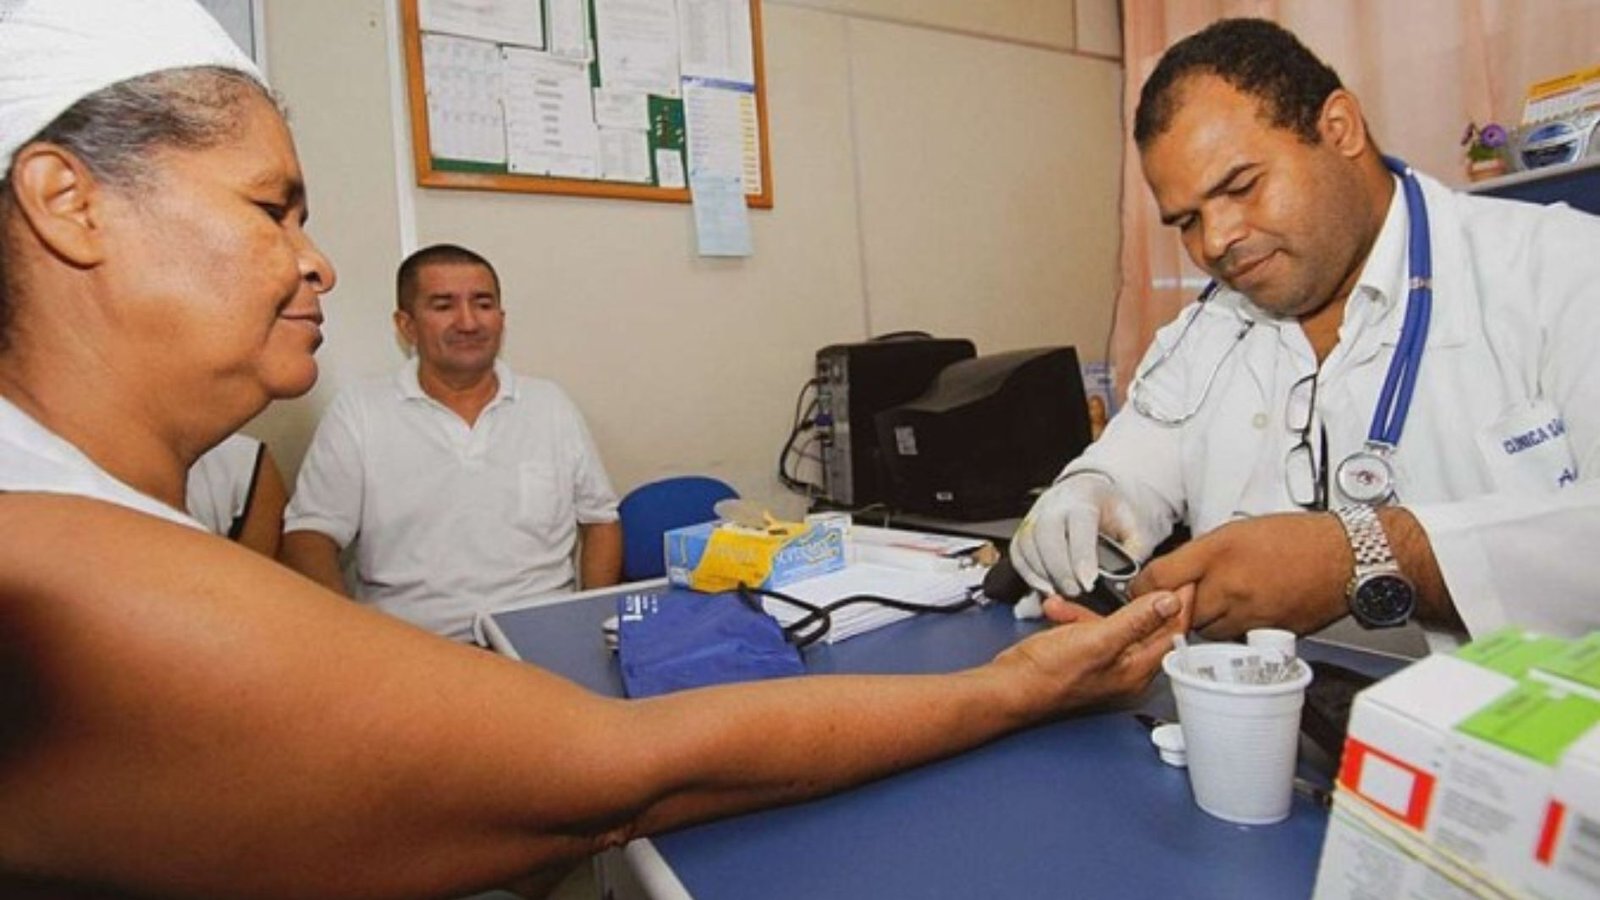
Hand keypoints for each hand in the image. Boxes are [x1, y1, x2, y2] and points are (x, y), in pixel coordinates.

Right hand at [994, 586, 1192, 715]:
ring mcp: (1105, 665)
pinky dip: (1075, 618)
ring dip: (1092, 610)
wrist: (1008, 688)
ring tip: (1069, 606)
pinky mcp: (1084, 659)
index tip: (1187, 577)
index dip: (1182, 603)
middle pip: (1147, 627)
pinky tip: (1058, 613)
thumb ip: (1136, 620)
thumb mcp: (1098, 640)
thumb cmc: (1047, 675)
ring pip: (1114, 626)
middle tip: (1140, 577)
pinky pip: (1090, 630)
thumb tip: (1169, 602)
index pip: (1173, 632)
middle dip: (1134, 602)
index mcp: (1136, 670)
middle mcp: (1125, 670)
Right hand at [1009, 474, 1149, 597]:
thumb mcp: (1132, 523)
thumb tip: (1125, 576)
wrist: (1087, 493)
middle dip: (1059, 568)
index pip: (1079, 524)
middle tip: (1075, 592)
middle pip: (1047, 534)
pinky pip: (1017, 553)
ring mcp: (1035, 516)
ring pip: (1028, 544)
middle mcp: (1054, 504)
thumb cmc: (1109, 510)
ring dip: (1042, 574)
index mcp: (1084, 498)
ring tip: (1061, 594)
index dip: (1082, 555)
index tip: (1088, 581)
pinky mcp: (1023, 530)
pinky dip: (1028, 574)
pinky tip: (1044, 587)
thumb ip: (1133, 549)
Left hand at [1131, 513, 1348, 638]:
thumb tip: (1175, 573)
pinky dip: (1231, 632)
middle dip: (1176, 607)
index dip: (1143, 586)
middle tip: (1183, 599)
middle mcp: (1230, 585)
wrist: (1347, 558)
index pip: (1159, 577)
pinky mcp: (1266, 635)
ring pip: (1205, 631)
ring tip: (1220, 604)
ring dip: (1204, 622)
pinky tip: (1243, 614)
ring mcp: (1248, 614)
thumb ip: (1202, 553)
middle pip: (1178, 611)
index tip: (1141, 589)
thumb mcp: (1238, 530)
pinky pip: (1234, 640)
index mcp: (1218, 552)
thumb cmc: (1299, 538)